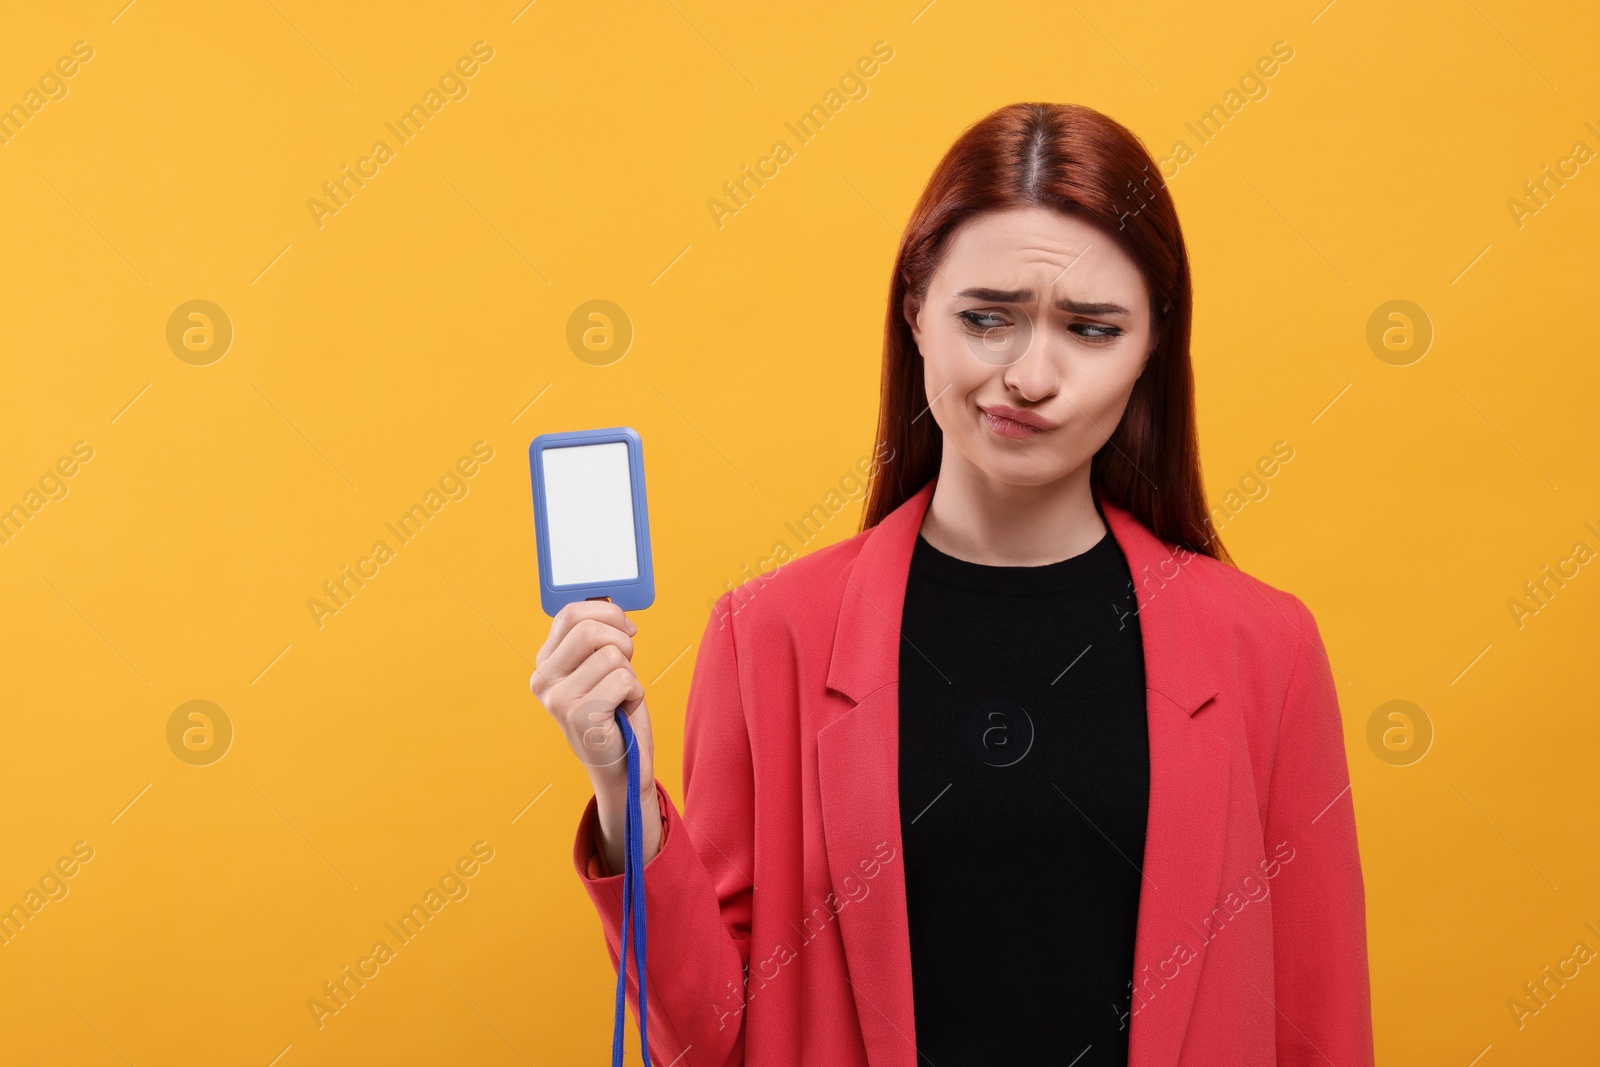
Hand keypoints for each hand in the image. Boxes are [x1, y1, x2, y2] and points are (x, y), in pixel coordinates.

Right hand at [532, 599, 661, 869]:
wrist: (622, 767)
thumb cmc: (615, 712)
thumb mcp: (599, 668)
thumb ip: (596, 637)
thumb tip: (608, 601)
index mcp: (545, 663)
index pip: (571, 613)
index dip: (608, 612)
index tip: (626, 628)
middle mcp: (543, 681)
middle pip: (591, 629)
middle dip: (622, 641)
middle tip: (627, 665)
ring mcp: (558, 701)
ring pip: (612, 655)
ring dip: (630, 673)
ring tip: (620, 695)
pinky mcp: (581, 718)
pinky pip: (623, 680)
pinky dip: (635, 692)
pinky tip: (623, 710)